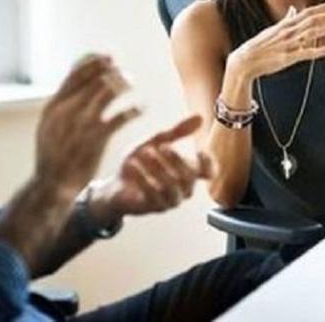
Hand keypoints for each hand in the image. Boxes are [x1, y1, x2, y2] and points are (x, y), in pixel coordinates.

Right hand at [34, 55, 139, 197]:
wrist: (52, 184)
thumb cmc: (54, 153)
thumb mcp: (49, 125)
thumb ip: (62, 104)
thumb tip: (74, 80)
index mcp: (54, 106)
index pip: (75, 73)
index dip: (95, 61)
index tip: (109, 57)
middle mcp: (67, 111)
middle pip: (95, 78)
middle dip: (113, 71)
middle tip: (124, 74)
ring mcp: (82, 124)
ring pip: (109, 92)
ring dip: (124, 85)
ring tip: (132, 85)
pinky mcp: (97, 139)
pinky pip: (122, 116)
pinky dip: (135, 109)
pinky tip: (142, 108)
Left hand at [97, 114, 214, 218]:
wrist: (115, 184)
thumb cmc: (140, 163)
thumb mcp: (156, 141)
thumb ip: (177, 131)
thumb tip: (200, 117)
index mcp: (188, 172)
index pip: (208, 172)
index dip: (208, 162)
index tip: (198, 150)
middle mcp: (183, 188)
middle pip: (189, 178)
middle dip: (177, 161)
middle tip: (163, 146)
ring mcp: (169, 200)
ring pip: (172, 188)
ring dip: (159, 169)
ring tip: (145, 153)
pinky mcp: (152, 208)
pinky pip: (153, 196)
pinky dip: (143, 179)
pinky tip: (132, 165)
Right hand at [227, 2, 324, 80]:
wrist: (245, 60)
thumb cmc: (259, 46)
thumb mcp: (273, 29)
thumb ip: (286, 19)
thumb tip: (293, 8)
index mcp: (285, 25)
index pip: (307, 13)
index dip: (322, 9)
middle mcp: (288, 32)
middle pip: (311, 21)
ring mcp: (288, 44)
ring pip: (311, 34)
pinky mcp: (287, 58)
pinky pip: (306, 53)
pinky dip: (320, 51)